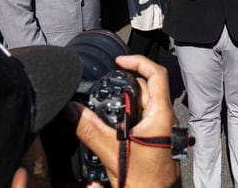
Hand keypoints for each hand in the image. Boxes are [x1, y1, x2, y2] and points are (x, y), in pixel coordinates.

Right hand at [69, 55, 179, 187]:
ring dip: (125, 102)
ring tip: (105, 106)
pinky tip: (112, 127)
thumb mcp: (113, 153)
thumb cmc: (146, 183)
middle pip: (146, 88)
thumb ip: (91, 130)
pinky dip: (126, 117)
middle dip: (125, 84)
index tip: (119, 60)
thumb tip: (73, 110)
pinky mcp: (154, 142)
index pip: (156, 74)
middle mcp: (164, 120)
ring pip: (143, 106)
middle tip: (106, 85)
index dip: (138, 61)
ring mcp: (161, 131)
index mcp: (161, 115)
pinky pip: (140, 121)